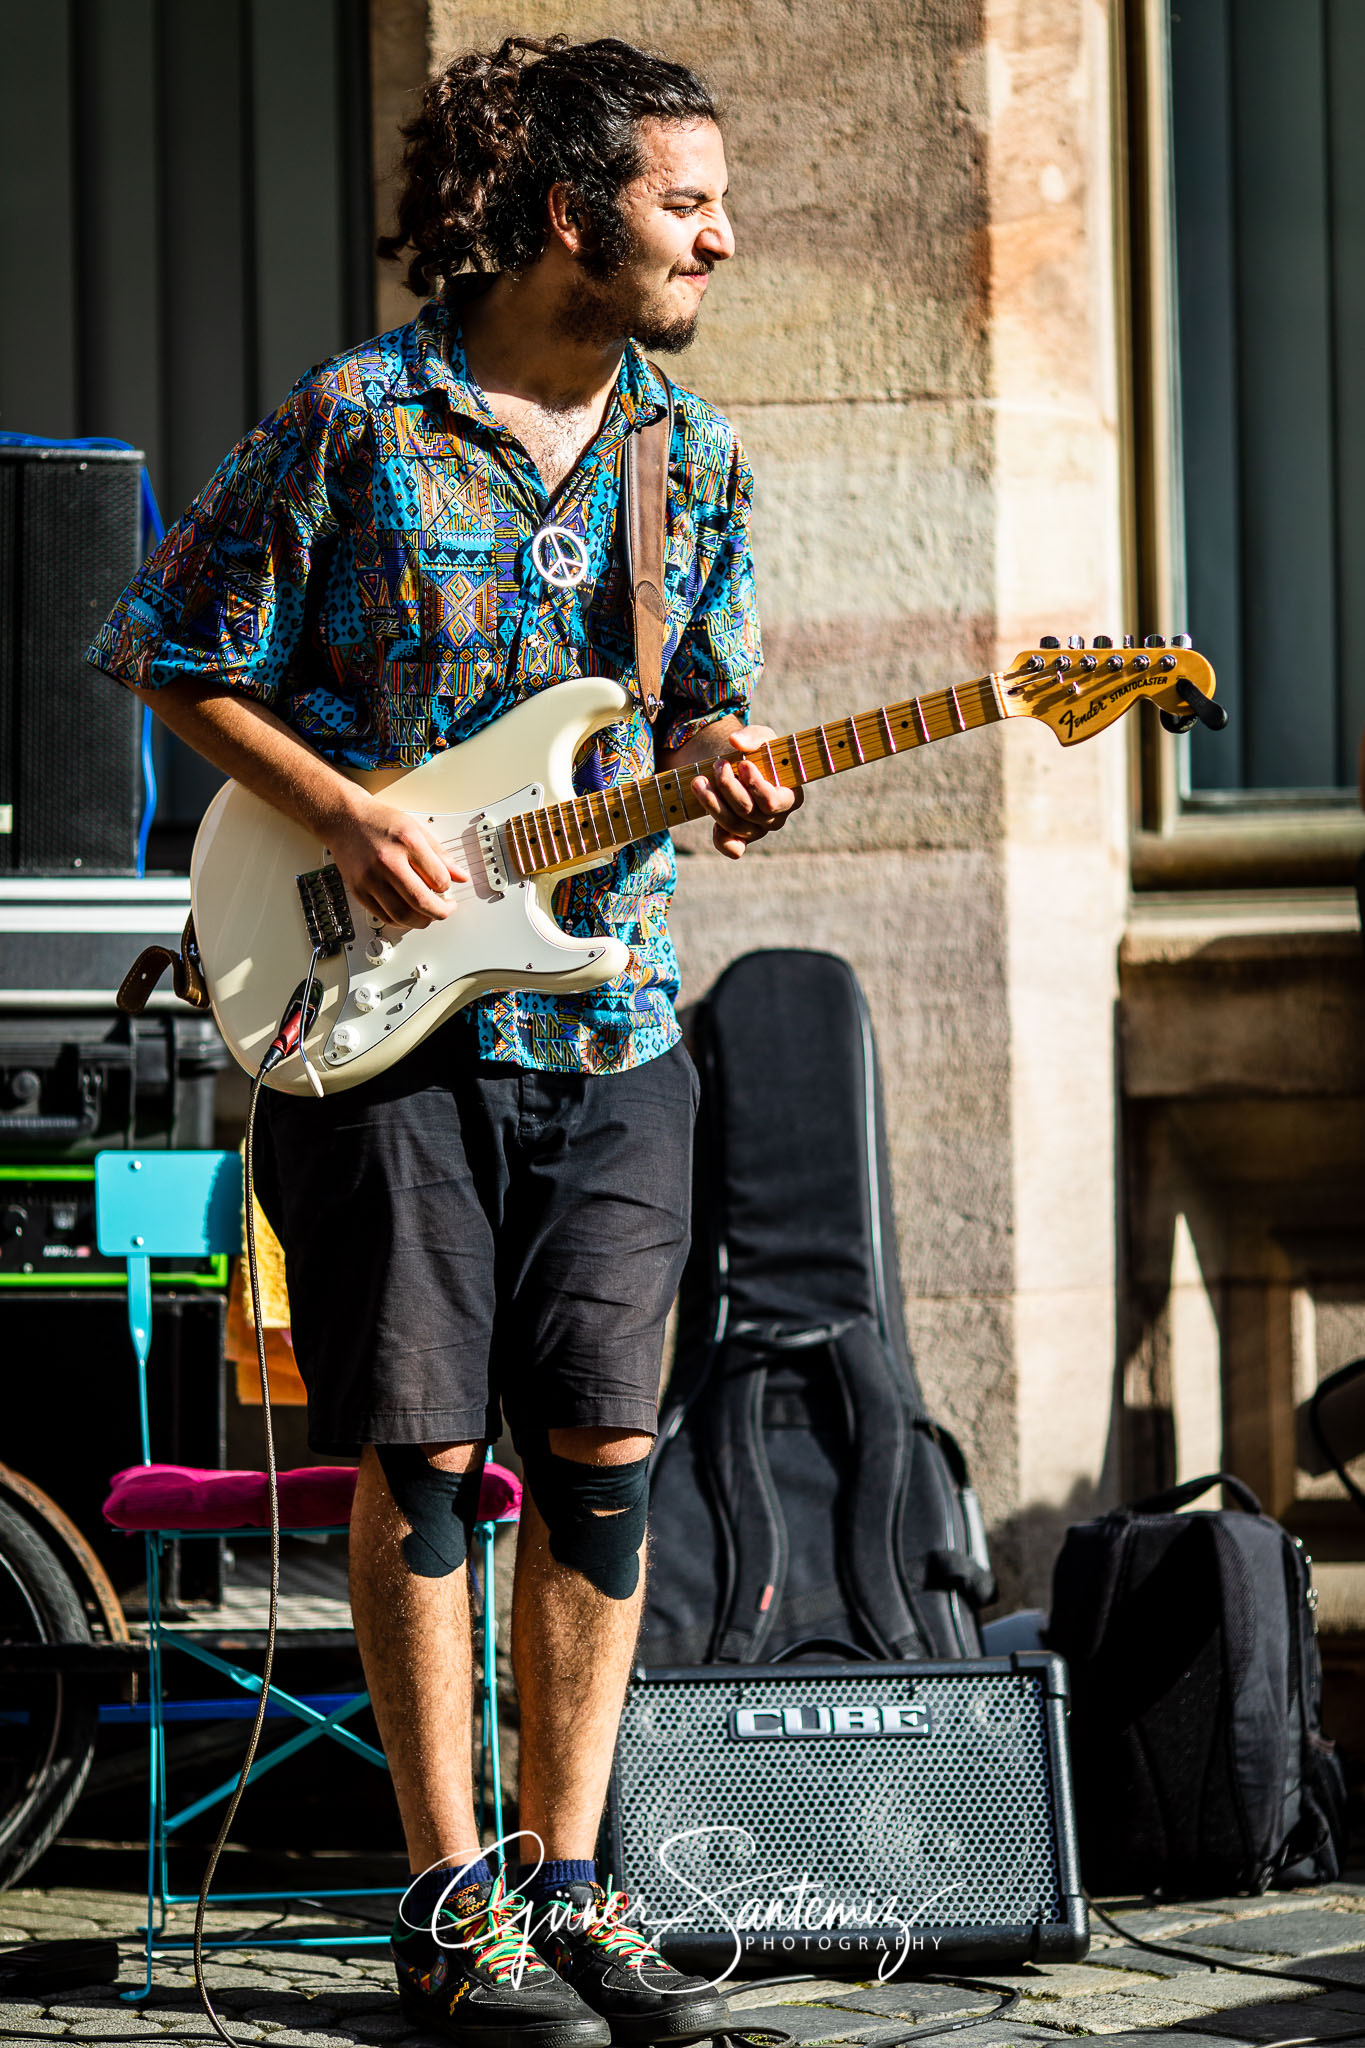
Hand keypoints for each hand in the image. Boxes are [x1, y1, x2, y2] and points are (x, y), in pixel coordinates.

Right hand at [324, 791, 467, 926]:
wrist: (343, 819)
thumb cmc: (379, 822)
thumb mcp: (416, 829)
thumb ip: (440, 855)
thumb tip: (461, 876)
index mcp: (406, 842)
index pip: (439, 878)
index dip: (448, 887)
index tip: (447, 887)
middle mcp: (387, 861)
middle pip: (420, 901)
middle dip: (440, 912)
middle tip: (446, 909)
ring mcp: (370, 878)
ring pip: (402, 915)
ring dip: (421, 921)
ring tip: (427, 915)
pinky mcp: (358, 890)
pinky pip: (383, 916)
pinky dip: (400, 921)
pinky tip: (407, 913)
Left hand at [689, 725, 802, 859]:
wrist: (740, 766)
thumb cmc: (758, 753)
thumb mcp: (760, 738)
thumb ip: (752, 736)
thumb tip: (735, 742)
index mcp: (791, 797)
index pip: (773, 802)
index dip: (755, 785)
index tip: (741, 763)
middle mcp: (776, 818)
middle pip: (748, 811)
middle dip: (728, 787)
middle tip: (717, 764)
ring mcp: (758, 831)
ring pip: (734, 825)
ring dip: (712, 802)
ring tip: (698, 781)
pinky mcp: (741, 838)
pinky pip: (732, 849)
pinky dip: (720, 839)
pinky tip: (710, 820)